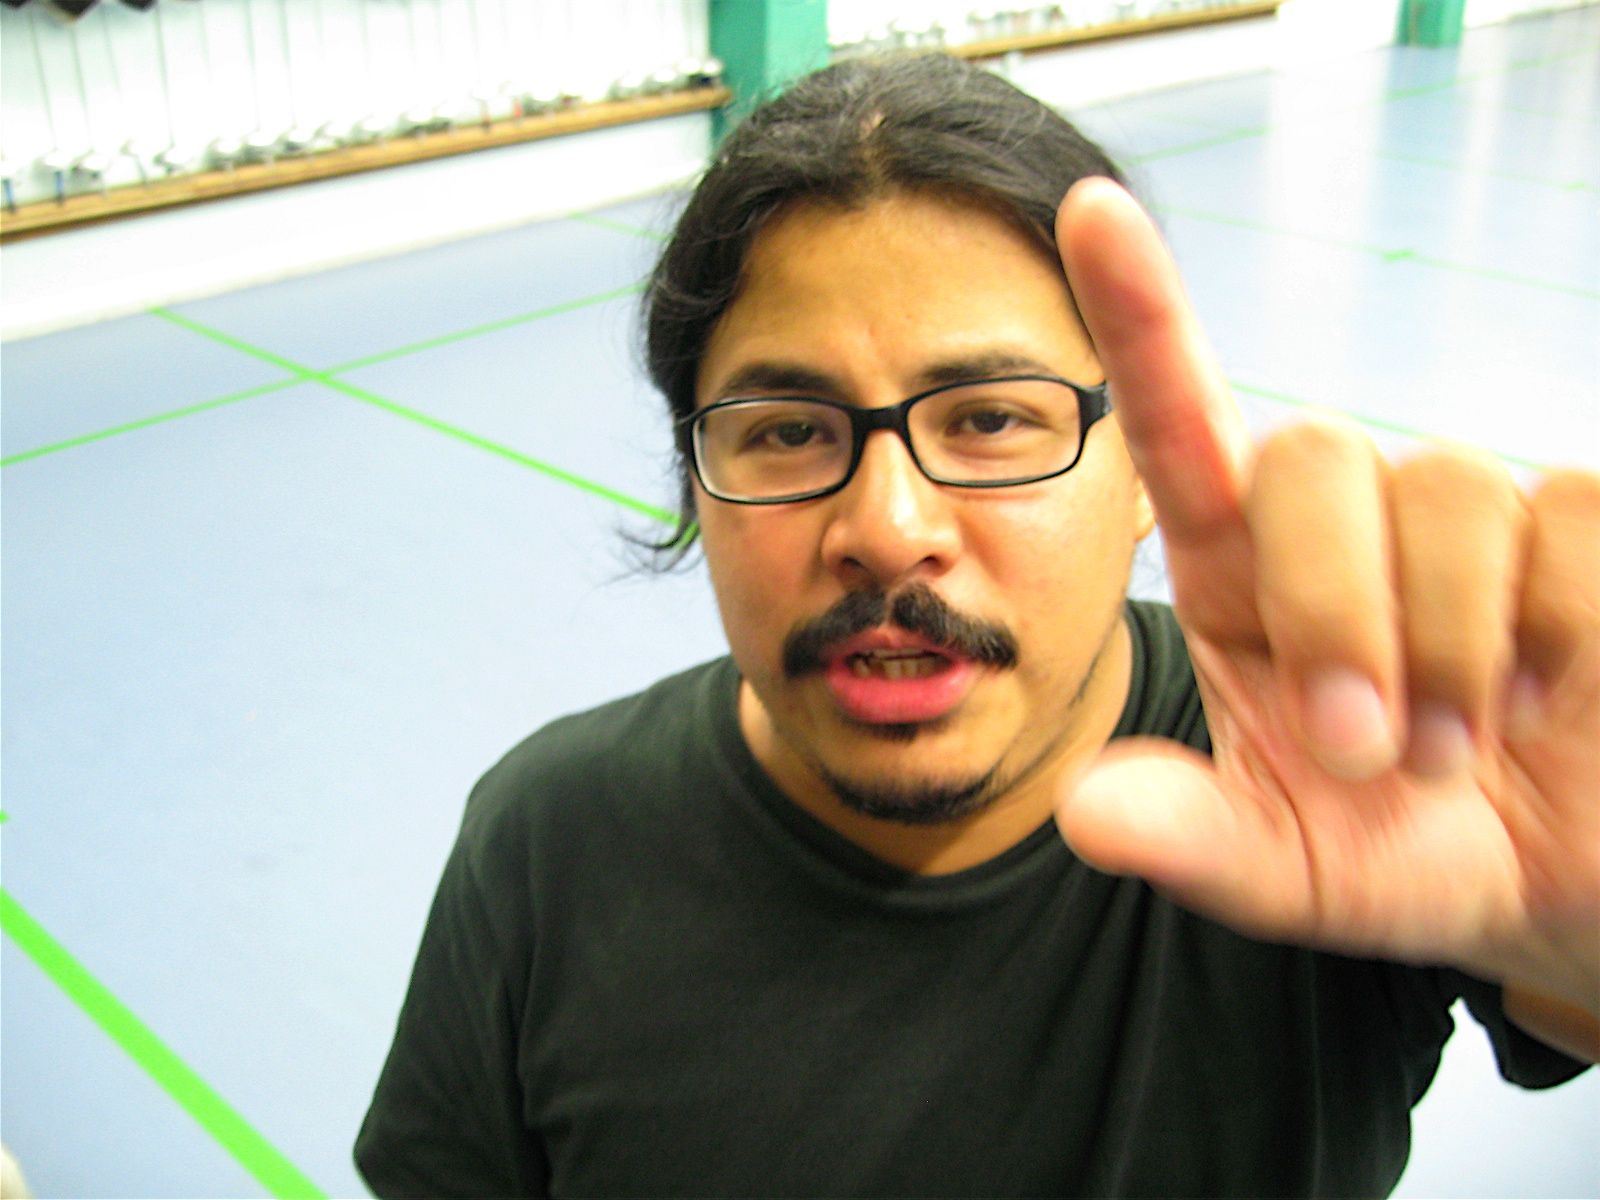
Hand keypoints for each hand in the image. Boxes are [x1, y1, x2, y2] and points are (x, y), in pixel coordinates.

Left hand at [1051, 178, 1599, 1015]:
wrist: (1556, 884)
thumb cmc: (1398, 854)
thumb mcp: (1284, 870)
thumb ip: (1188, 836)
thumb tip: (1088, 812)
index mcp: (1238, 576)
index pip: (1180, 424)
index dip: (1140, 315)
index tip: (1088, 210)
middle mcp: (1339, 519)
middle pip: (1311, 453)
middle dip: (1336, 612)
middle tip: (1369, 749)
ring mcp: (1464, 512)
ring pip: (1444, 483)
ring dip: (1448, 644)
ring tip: (1460, 748)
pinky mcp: (1582, 522)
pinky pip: (1567, 516)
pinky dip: (1557, 632)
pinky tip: (1554, 700)